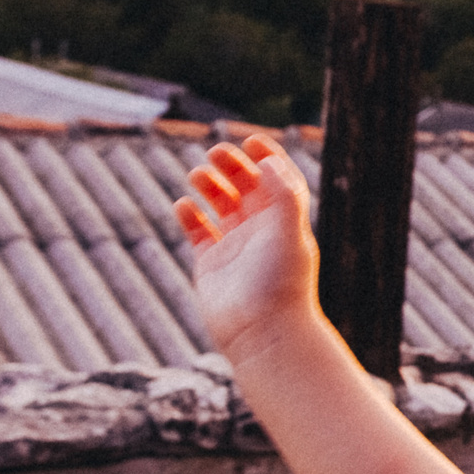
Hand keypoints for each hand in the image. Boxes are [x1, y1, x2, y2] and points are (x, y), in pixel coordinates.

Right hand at [174, 135, 320, 361]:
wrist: (261, 333)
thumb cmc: (281, 285)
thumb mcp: (289, 234)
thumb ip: (284, 195)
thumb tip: (269, 162)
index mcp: (285, 220)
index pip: (278, 179)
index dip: (267, 157)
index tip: (251, 140)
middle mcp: (261, 230)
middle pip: (245, 184)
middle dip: (231, 165)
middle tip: (216, 152)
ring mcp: (235, 245)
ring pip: (220, 203)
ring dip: (208, 184)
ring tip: (198, 176)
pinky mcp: (211, 263)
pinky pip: (197, 230)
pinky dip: (188, 214)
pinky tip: (184, 206)